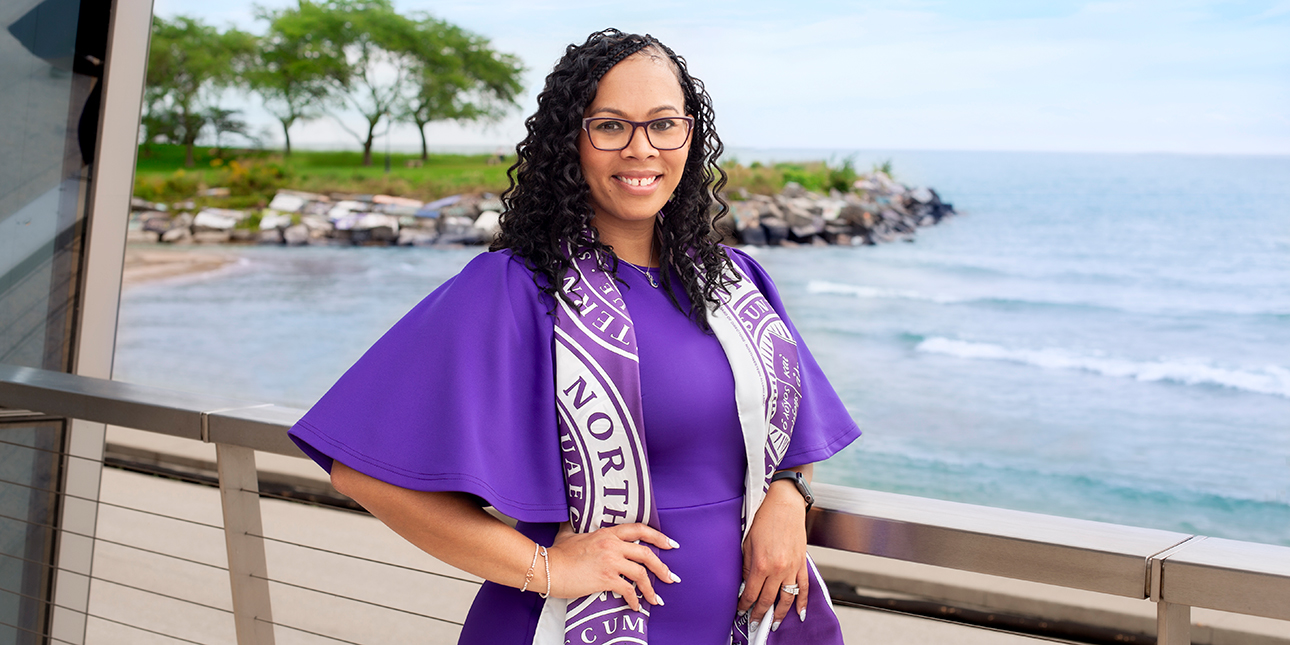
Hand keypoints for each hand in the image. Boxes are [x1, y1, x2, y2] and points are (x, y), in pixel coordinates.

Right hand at [544, 522, 680, 611]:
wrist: (547, 568)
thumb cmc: (556, 553)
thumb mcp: (569, 534)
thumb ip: (577, 528)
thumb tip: (572, 521)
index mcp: (607, 533)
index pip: (639, 530)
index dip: (658, 536)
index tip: (670, 544)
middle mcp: (612, 545)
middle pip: (646, 554)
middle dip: (662, 567)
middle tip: (671, 577)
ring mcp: (610, 561)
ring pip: (641, 573)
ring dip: (652, 588)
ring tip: (656, 598)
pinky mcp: (606, 578)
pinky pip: (628, 590)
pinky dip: (635, 600)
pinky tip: (636, 606)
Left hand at [737, 481, 808, 632]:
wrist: (785, 504)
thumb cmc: (764, 519)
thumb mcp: (748, 542)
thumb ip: (747, 565)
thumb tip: (745, 584)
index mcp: (761, 564)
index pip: (752, 593)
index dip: (745, 605)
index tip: (740, 612)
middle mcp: (778, 569)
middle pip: (768, 599)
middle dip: (759, 614)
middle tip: (754, 624)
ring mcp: (792, 567)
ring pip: (786, 598)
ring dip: (779, 614)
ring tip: (773, 625)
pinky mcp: (802, 563)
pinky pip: (804, 587)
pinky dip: (802, 602)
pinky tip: (799, 614)